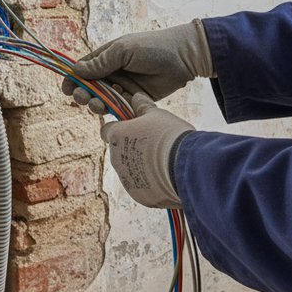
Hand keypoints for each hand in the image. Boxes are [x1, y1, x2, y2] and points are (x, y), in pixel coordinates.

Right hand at [61, 20, 212, 114]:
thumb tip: (75, 70)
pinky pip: (119, 108)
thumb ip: (101, 62)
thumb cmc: (152, 47)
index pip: (83, 69)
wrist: (183, 57)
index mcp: (107, 57)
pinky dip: (114, 109)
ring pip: (103, 100)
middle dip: (83, 94)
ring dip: (96, 104)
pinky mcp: (136, 100)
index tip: (66, 89)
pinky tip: (114, 107)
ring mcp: (124, 87)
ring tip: (98, 105)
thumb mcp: (123, 51)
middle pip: (90, 88)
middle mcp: (113, 72)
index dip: (72, 79)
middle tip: (82, 99)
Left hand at [100, 94, 193, 208]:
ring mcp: (126, 179)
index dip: (119, 128)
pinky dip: (151, 183)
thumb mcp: (157, 114)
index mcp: (116, 136)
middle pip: (119, 152)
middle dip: (132, 149)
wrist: (185, 167)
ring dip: (142, 167)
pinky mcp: (138, 195)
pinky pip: (142, 188)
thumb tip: (136, 96)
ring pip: (130, 171)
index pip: (107, 130)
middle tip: (154, 146)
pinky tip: (167, 177)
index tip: (133, 129)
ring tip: (165, 162)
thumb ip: (142, 106)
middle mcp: (115, 159)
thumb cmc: (169, 135)